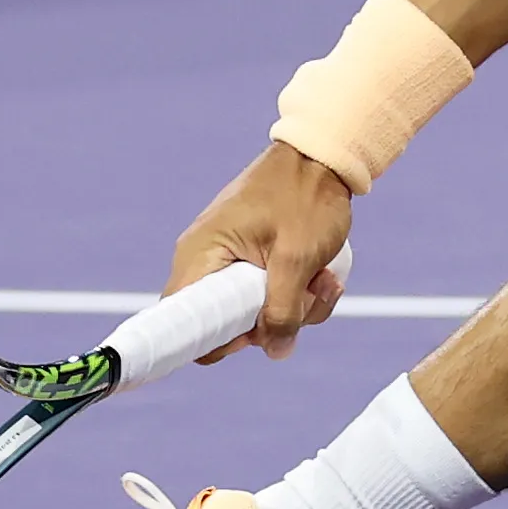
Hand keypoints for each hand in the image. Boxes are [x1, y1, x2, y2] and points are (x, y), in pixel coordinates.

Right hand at [172, 141, 356, 363]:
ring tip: (324, 278)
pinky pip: (269, 295)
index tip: (254, 336)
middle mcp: (204, 261)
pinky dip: (298, 293)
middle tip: (305, 298)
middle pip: (226, 324)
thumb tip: (275, 351)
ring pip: (255, 313)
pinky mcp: (250, 260)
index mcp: (200, 256)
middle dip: (273, 322)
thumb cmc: (305, 198)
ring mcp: (228, 260)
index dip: (216, 341)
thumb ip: (284, 310)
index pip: (184, 321)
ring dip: (297, 308)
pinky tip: (324, 275)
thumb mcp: (298, 260)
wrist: (322, 157)